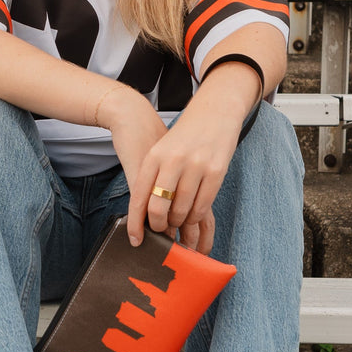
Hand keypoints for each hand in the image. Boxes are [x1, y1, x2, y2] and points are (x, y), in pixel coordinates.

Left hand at [126, 101, 240, 250]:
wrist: (213, 111)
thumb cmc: (183, 136)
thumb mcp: (160, 151)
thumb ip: (152, 177)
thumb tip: (144, 213)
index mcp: (154, 156)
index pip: (139, 197)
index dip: (136, 223)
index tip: (135, 240)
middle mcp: (173, 161)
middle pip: (160, 208)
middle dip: (158, 226)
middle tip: (160, 231)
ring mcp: (196, 165)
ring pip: (183, 211)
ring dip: (179, 222)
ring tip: (177, 220)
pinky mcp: (217, 170)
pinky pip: (203, 206)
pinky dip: (196, 216)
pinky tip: (192, 214)